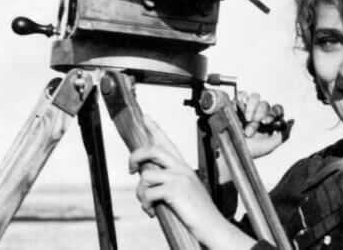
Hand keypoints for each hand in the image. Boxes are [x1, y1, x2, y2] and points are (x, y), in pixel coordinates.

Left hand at [130, 117, 257, 248]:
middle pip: (152, 150)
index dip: (154, 129)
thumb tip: (145, 176)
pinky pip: (148, 193)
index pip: (167, 142)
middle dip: (135, 157)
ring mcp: (179, 177)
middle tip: (130, 170)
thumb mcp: (183, 192)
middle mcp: (182, 168)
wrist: (212, 226)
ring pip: (145, 176)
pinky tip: (152, 213)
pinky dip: (145, 205)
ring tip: (148, 205)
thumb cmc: (196, 212)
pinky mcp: (175, 190)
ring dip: (140, 194)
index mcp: (183, 167)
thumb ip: (167, 181)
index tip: (145, 117)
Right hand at [236, 91, 293, 158]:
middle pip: (265, 104)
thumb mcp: (269, 146)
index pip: (277, 109)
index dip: (274, 112)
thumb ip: (283, 135)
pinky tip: (240, 109)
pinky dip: (242, 98)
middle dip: (259, 116)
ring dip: (252, 108)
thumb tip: (292, 121)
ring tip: (246, 119)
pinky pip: (242, 94)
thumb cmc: (249, 151)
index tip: (266, 122)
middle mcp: (259, 113)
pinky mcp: (236, 105)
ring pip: (256, 97)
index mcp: (269, 121)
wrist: (231, 151)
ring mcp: (248, 108)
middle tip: (251, 129)